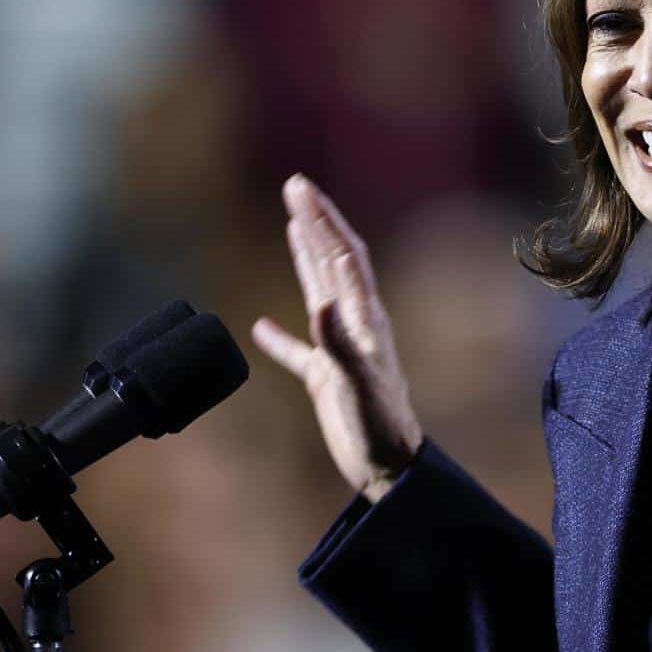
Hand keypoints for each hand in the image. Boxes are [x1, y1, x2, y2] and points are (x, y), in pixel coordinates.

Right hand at [253, 174, 422, 500]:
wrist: (390, 467)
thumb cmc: (379, 426)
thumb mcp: (358, 383)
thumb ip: (339, 343)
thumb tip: (319, 305)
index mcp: (364, 320)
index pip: (343, 257)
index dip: (323, 221)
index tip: (301, 190)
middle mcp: (355, 326)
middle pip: (334, 261)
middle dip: (316, 220)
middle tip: (296, 184)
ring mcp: (341, 350)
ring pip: (320, 291)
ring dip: (306, 255)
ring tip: (295, 222)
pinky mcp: (328, 379)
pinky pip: (299, 350)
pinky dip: (280, 337)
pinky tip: (261, 328)